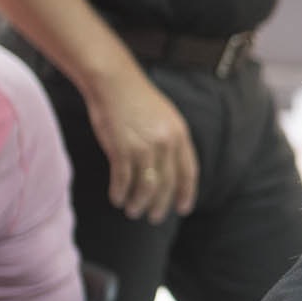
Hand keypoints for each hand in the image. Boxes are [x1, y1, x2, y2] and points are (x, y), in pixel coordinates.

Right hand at [85, 64, 198, 223]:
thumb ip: (170, 142)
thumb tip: (171, 170)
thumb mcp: (164, 118)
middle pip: (167, 184)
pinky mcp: (121, 149)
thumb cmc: (136, 100)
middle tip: (154, 217)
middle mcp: (165, 144)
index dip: (187, 193)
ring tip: (132, 211)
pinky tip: (116, 198)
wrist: (113, 82)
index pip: (188, 172)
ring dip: (138, 202)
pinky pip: (122, 179)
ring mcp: (143, 147)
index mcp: (180, 136)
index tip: (183, 209)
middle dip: (160, 205)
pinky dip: (119, 192)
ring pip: (145, 187)